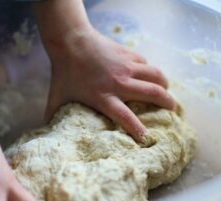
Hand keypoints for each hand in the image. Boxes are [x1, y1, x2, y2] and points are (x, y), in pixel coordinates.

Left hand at [44, 28, 175, 140]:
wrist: (70, 41)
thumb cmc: (64, 73)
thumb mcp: (57, 98)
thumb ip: (54, 116)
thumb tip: (47, 133)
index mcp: (104, 97)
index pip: (126, 117)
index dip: (139, 129)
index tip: (148, 139)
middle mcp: (120, 83)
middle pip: (152, 93)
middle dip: (167, 103)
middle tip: (173, 110)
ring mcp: (127, 67)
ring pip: (156, 75)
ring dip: (165, 85)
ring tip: (167, 92)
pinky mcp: (129, 55)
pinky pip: (147, 64)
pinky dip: (151, 71)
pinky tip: (149, 76)